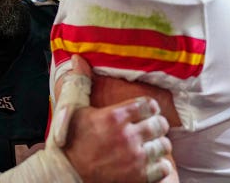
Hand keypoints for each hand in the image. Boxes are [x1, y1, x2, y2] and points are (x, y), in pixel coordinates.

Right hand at [59, 55, 173, 182]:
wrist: (65, 175)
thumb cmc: (67, 142)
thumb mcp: (72, 109)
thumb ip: (80, 82)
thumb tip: (77, 58)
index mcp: (114, 117)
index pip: (149, 105)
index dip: (148, 108)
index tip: (143, 111)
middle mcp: (128, 136)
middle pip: (160, 124)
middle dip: (155, 125)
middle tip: (147, 128)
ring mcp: (135, 159)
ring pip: (164, 146)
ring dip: (158, 145)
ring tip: (148, 146)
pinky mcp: (138, 177)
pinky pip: (163, 168)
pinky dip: (159, 165)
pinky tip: (149, 162)